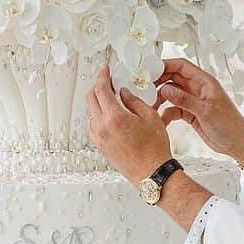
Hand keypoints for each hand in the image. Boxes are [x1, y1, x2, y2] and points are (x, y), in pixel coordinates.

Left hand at [86, 65, 171, 184]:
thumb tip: (124, 92)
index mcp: (114, 117)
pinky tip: (106, 115)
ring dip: (96, 101)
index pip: (101, 90)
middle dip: (97, 86)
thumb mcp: (150, 117)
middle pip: (90, 99)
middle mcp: (102, 127)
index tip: (105, 70)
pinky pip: (91, 125)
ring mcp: (98, 138)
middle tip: (107, 81)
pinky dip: (96, 115)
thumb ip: (134, 101)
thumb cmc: (154, 149)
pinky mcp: (100, 146)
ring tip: (109, 98)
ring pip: (89, 112)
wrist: (152, 173)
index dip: (102, 76)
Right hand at [153, 58, 243, 165]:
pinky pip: (173, 109)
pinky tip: (160, 121)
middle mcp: (197, 88)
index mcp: (204, 81)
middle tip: (144, 91)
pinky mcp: (190, 114)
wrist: (238, 144)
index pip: (181, 66)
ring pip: (171, 94)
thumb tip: (165, 89)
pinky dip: (166, 114)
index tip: (149, 72)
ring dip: (160, 99)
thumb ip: (185, 100)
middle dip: (158, 83)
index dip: (164, 66)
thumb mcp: (206, 111)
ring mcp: (193, 101)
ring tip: (150, 108)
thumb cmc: (229, 124)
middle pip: (173, 78)